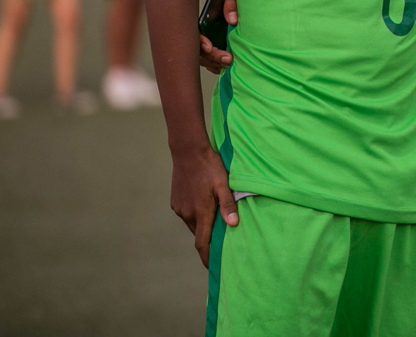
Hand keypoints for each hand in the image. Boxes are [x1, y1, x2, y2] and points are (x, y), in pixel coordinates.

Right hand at [169, 145, 238, 267]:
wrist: (188, 151)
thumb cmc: (210, 167)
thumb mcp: (224, 184)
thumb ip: (228, 205)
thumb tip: (233, 225)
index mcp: (201, 213)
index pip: (202, 244)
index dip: (207, 258)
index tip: (213, 270)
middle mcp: (187, 214)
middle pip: (200, 234)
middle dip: (210, 240)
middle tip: (224, 240)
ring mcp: (180, 208)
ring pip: (194, 224)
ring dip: (204, 225)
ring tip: (216, 218)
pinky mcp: (175, 202)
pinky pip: (188, 214)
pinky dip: (197, 215)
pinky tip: (205, 203)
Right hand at [199, 0, 237, 73]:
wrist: (245, 10)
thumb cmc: (235, 2)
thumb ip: (231, 4)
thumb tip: (231, 19)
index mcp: (203, 22)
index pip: (194, 34)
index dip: (199, 42)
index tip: (209, 47)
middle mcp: (203, 35)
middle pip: (199, 50)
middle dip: (211, 57)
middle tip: (228, 58)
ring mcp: (208, 45)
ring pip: (205, 60)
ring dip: (216, 64)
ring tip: (230, 63)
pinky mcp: (216, 53)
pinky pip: (211, 65)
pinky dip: (217, 68)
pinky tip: (225, 67)